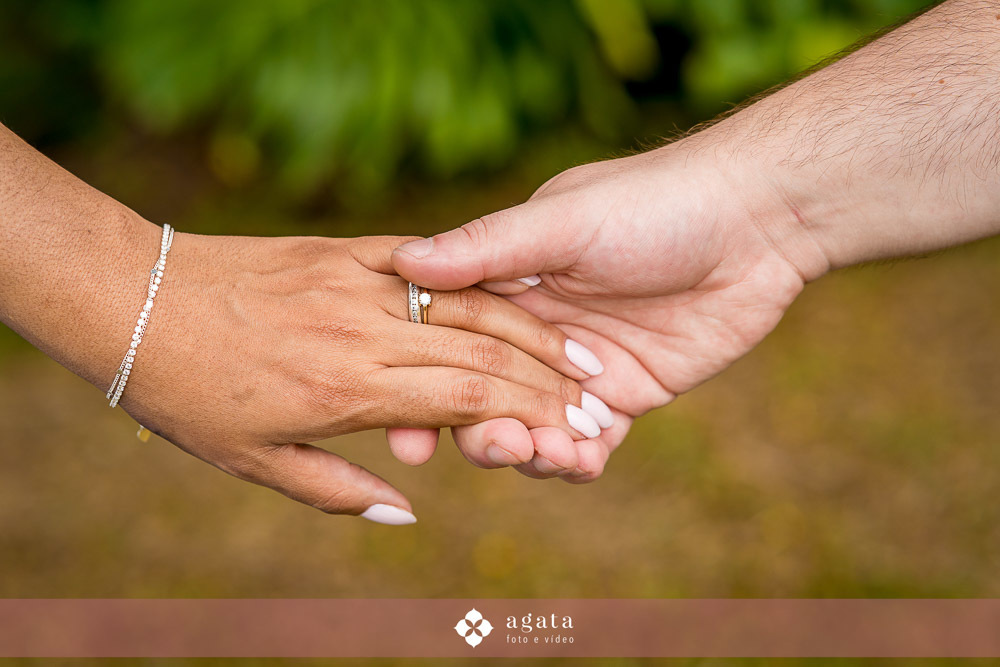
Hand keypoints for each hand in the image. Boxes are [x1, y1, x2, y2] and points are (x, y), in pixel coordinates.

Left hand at [119, 232, 608, 521]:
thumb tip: (408, 511)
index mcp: (346, 391)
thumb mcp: (255, 463)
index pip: (465, 401)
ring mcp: (354, 282)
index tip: (574, 431)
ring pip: (467, 303)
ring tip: (578, 348)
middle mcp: (362, 331)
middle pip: (481, 352)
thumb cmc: (187, 394)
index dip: (527, 417)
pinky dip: (475, 280)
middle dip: (547, 378)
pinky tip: (515, 288)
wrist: (129, 297)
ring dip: (530, 328)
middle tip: (598, 396)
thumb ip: (339, 491)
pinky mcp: (341, 248)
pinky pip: (425, 262)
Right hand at [390, 134, 825, 480]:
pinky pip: (591, 441)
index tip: (407, 440)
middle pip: (485, 397)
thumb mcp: (563, 221)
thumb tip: (402, 262)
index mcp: (506, 284)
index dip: (424, 391)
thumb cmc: (653, 203)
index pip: (448, 345)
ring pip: (534, 426)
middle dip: (481, 432)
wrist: (755, 221)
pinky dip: (580, 459)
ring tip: (550, 452)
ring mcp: (579, 367)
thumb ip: (487, 248)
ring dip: (531, 450)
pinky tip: (583, 461)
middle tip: (499, 445)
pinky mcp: (628, 392)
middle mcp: (535, 329)